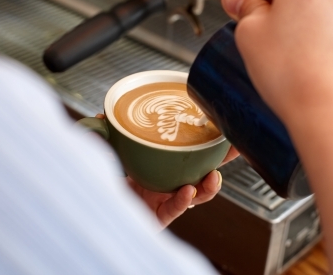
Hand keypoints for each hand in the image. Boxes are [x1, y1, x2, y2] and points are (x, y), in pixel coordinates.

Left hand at [94, 114, 238, 228]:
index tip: (221, 124)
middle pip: (204, 170)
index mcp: (163, 166)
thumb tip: (102, 116)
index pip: (189, 151)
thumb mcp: (108, 157)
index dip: (206, 140)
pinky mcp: (160, 217)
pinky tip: (187, 191)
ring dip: (209, 186)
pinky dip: (182, 200)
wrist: (97, 212)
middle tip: (236, 147)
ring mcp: (167, 201)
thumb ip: (107, 139)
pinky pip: (176, 209)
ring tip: (213, 176)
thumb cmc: (107, 185)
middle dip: (222, 160)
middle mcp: (169, 182)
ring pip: (198, 195)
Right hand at [221, 0, 332, 125]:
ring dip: (319, 21)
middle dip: (297, 3)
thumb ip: (244, 9)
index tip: (269, 2)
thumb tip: (237, 0)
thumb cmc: (294, 74)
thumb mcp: (249, 36)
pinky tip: (322, 62)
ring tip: (301, 54)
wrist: (331, 110)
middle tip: (280, 33)